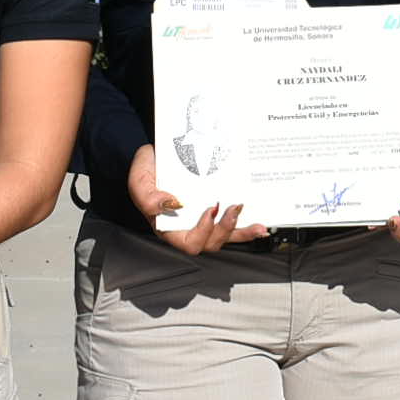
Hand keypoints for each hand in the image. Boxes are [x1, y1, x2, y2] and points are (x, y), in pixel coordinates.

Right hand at [130, 144, 266, 255]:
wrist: (158, 156)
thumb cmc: (146, 172)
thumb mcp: (139, 182)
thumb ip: (149, 198)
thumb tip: (175, 204)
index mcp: (169, 228)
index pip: (188, 243)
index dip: (202, 232)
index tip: (209, 210)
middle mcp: (188, 227)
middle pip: (211, 242)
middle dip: (226, 229)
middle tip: (234, 208)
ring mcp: (204, 221)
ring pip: (225, 236)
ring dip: (243, 233)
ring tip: (257, 225)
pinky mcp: (216, 211)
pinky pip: (232, 224)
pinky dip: (247, 226)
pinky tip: (260, 225)